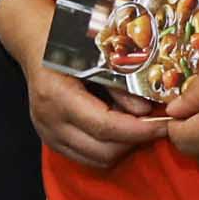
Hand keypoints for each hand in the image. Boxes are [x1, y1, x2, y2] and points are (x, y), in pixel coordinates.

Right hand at [0, 0, 164, 172]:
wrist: (33, 41)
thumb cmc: (65, 40)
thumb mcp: (95, 54)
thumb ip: (119, 84)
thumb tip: (145, 110)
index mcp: (57, 95)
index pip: (105, 127)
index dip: (140, 130)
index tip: (165, 125)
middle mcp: (49, 119)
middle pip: (103, 150)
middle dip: (134, 141)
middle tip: (156, 125)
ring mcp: (47, 132)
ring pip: (96, 159)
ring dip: (121, 147)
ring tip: (138, 127)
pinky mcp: (50, 139)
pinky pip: (85, 157)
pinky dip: (106, 149)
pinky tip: (118, 130)